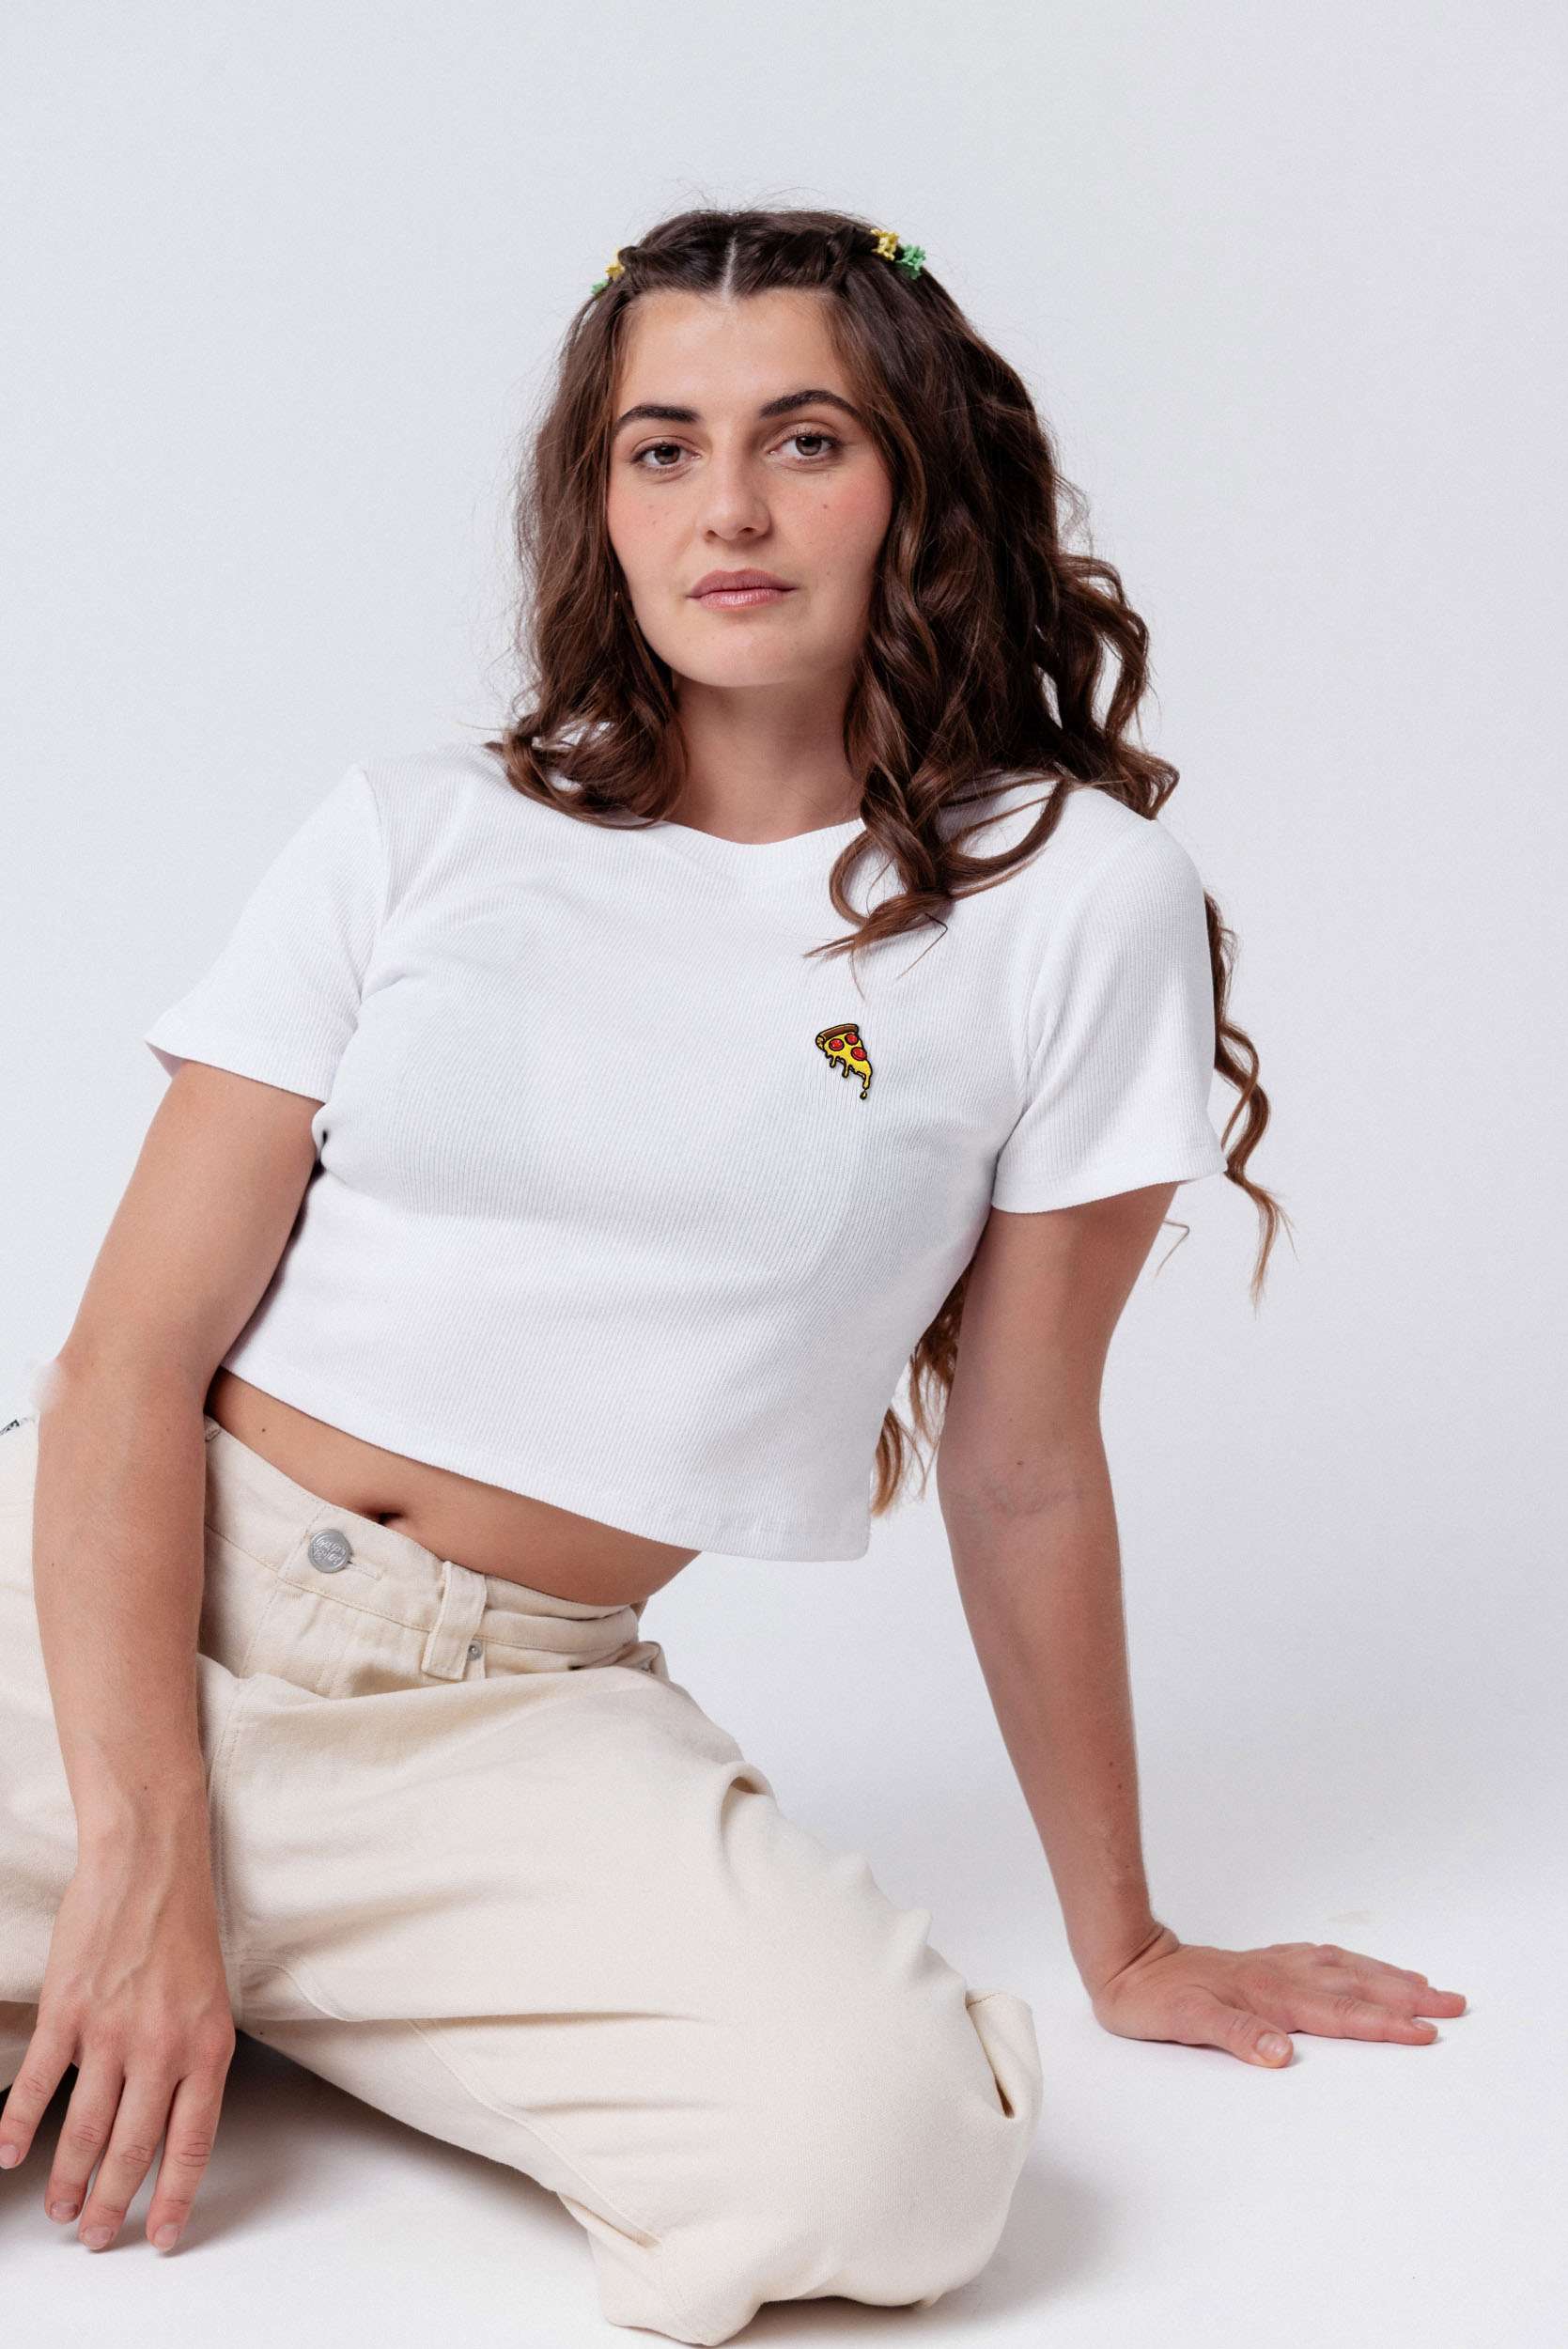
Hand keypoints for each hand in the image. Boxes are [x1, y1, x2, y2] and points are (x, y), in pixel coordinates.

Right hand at [0, 1844, 236, 2249]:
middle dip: (111, 2203)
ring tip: (60, 2208)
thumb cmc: (184, 1926)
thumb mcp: (211, 2001)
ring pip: (85, 2129)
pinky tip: (11, 2155)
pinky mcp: (68, 2011)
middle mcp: (161, 2048)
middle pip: (133, 2149)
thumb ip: (192, 2061)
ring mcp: (111, 2032)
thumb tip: (171, 2121)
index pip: (192, 2145)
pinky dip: (19, 2127)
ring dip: (68, 2179)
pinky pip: (38, 2084)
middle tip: (94, 2234)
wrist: (150, 1862)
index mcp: (207, 2047)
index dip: (173, 2198)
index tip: (158, 2235)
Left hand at [1088, 1922, 1466, 2065]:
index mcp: (1269, 1996)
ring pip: (1344, 1970)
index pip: (1340, 2014)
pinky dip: (1352, 1964)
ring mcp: (1272, 1966)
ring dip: (1387, 1978)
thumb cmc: (1153, 1999)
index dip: (1385, 2025)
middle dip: (1407, 1998)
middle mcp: (1279, 1977)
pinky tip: (1360, 1967)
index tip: (1427, 2034)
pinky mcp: (1262, 1964)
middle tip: (1454, 2005)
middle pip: (1356, 1987)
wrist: (1126, 1962)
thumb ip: (1236, 2035)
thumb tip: (1282, 2054)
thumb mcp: (1186, 2024)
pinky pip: (1321, 1960)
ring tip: (1425, 1985)